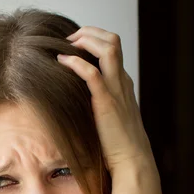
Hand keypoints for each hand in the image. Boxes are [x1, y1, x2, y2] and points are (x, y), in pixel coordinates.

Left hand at [57, 26, 156, 177]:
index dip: (94, 40)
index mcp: (123, 84)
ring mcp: (117, 90)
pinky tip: (62, 61)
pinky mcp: (107, 102)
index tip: (74, 45)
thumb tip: (75, 106)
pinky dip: (76, 62)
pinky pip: (92, 73)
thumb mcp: (108, 120)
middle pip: (112, 40)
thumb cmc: (117, 146)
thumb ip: (97, 107)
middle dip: (90, 32)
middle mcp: (122, 82)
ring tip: (67, 45)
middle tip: (69, 40)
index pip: (112, 49)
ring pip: (108, 48)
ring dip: (86, 40)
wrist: (131, 161)